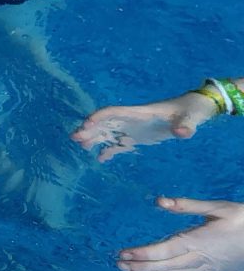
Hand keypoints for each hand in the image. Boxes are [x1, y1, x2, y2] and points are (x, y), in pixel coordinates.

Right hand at [71, 91, 216, 162]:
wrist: (195, 110)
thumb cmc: (192, 110)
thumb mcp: (191, 117)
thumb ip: (186, 125)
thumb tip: (182, 133)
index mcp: (140, 113)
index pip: (114, 112)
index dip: (99, 117)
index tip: (86, 125)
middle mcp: (132, 120)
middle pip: (106, 123)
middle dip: (90, 129)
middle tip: (75, 138)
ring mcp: (133, 129)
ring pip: (108, 132)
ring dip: (94, 138)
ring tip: (82, 147)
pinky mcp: (137, 137)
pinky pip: (118, 144)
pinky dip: (108, 150)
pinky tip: (100, 159)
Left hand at [118, 197, 243, 270]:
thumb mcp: (219, 208)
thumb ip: (188, 206)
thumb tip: (160, 201)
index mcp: (198, 241)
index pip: (162, 251)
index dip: (141, 254)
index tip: (122, 253)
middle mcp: (199, 260)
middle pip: (162, 269)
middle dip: (138, 268)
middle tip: (120, 265)